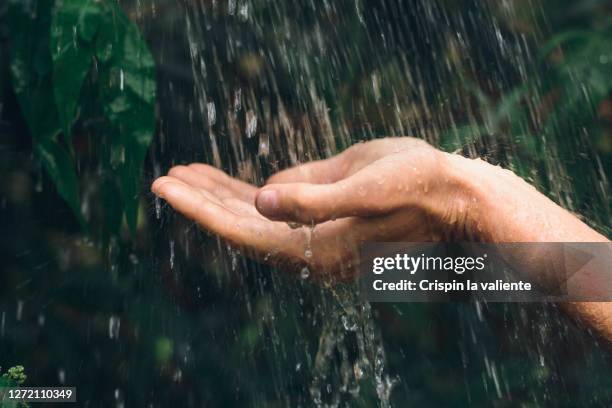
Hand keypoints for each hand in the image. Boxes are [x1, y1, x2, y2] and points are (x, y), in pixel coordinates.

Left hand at [151, 137, 472, 280]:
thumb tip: (261, 198)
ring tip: (188, 171)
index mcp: (318, 246)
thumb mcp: (368, 187)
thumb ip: (314, 197)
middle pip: (242, 226)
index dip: (200, 210)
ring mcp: (317, 237)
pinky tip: (231, 182)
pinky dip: (249, 193)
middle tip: (165, 178)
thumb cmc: (419, 186)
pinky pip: (277, 210)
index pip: (243, 230)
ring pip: (257, 218)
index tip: (164, 187)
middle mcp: (312, 249)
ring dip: (221, 195)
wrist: (455, 197)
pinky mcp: (325, 220)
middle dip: (202, 202)